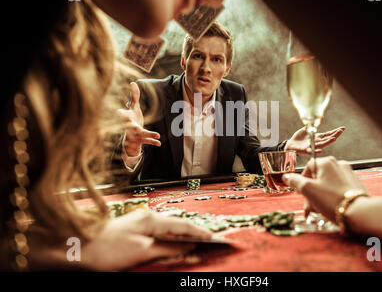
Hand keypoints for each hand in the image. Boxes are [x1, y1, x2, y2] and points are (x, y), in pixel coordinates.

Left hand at [81, 210, 211, 270]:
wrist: (78, 247)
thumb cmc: (106, 248)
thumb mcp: (141, 251)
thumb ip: (166, 248)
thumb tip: (188, 247)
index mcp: (152, 220)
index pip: (184, 226)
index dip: (201, 233)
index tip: (216, 239)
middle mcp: (148, 217)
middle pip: (179, 226)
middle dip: (196, 233)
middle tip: (212, 241)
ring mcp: (141, 222)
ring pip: (170, 230)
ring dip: (184, 237)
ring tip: (198, 242)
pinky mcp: (135, 229)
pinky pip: (160, 234)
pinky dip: (171, 239)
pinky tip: (175, 244)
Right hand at [117, 82, 160, 156]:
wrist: (131, 138)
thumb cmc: (132, 119)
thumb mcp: (133, 108)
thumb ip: (134, 97)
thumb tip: (132, 82)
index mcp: (128, 118)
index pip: (124, 115)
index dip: (121, 114)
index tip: (119, 112)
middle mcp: (130, 126)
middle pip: (130, 127)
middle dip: (132, 127)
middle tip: (136, 127)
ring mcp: (136, 134)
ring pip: (142, 134)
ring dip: (149, 134)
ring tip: (158, 135)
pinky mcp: (141, 140)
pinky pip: (147, 141)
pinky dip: (153, 141)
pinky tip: (159, 143)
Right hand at [282, 156, 367, 221]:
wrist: (359, 212)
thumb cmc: (332, 200)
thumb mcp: (308, 190)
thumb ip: (295, 181)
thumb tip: (287, 177)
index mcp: (326, 162)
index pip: (307, 167)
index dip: (301, 181)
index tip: (301, 193)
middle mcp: (338, 165)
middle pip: (317, 177)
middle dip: (310, 193)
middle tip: (308, 206)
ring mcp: (347, 174)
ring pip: (326, 184)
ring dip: (319, 197)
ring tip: (317, 210)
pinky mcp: (354, 185)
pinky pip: (336, 189)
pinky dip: (330, 197)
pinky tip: (328, 208)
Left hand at [284, 126, 345, 154]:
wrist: (291, 144)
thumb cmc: (299, 137)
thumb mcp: (307, 128)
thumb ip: (314, 124)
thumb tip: (321, 117)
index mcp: (317, 137)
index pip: (328, 134)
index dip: (335, 131)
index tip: (343, 128)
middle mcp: (317, 142)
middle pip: (327, 139)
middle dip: (335, 135)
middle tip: (341, 131)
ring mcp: (312, 146)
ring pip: (322, 145)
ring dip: (328, 142)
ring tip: (334, 138)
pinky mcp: (305, 150)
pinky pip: (311, 151)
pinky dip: (316, 151)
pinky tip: (320, 150)